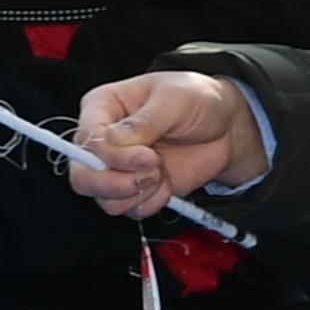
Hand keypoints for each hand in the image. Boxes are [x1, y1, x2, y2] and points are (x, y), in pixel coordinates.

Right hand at [73, 71, 266, 218]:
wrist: (226, 127)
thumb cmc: (197, 100)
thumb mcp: (174, 98)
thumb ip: (143, 121)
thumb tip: (113, 140)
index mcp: (102, 107)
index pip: (86, 140)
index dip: (112, 156)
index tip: (147, 157)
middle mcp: (103, 140)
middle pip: (82, 176)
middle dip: (116, 184)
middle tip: (151, 174)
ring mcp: (118, 168)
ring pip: (104, 199)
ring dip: (137, 193)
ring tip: (161, 173)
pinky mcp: (135, 189)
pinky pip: (129, 211)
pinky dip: (151, 202)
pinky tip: (166, 183)